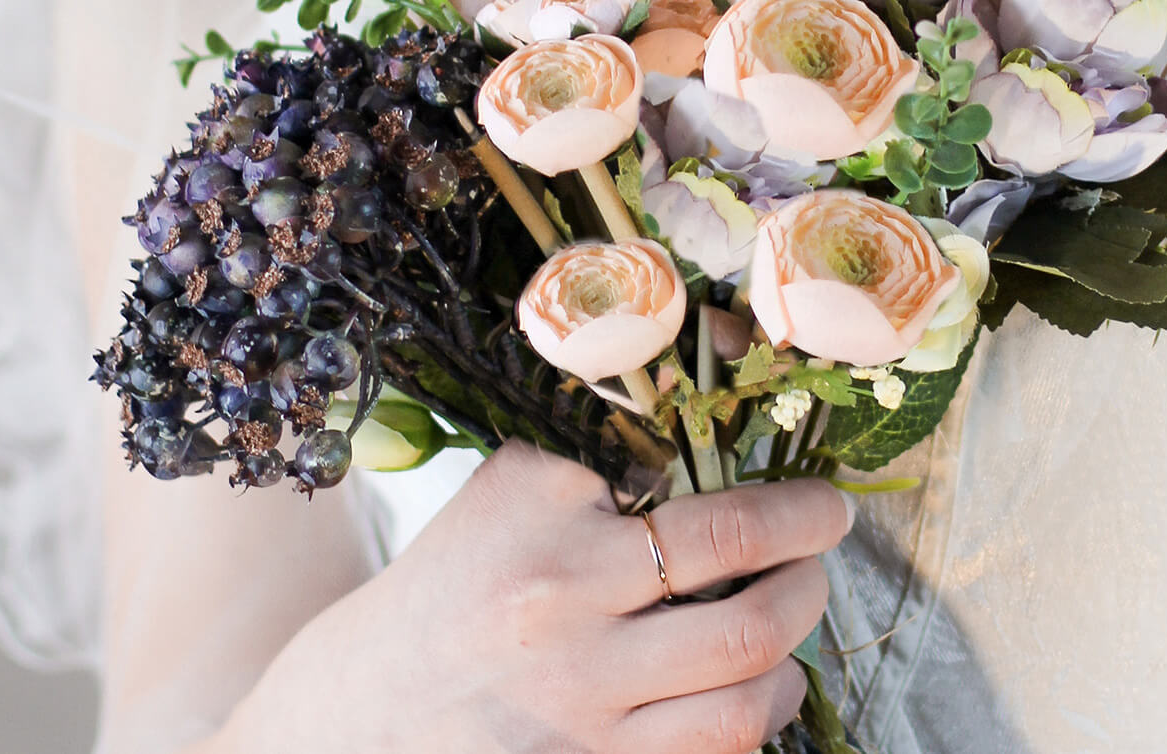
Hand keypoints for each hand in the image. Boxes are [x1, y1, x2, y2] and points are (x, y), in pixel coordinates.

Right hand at [207, 441, 853, 753]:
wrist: (338, 723)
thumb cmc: (433, 600)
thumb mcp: (496, 502)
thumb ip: (593, 467)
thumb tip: (714, 441)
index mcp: (545, 531)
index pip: (721, 521)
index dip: (801, 513)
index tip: (827, 506)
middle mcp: (564, 621)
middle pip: (752, 614)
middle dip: (811, 584)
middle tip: (819, 561)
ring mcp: (577, 718)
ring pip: (746, 701)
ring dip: (791, 663)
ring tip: (786, 632)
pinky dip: (752, 726)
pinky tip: (746, 698)